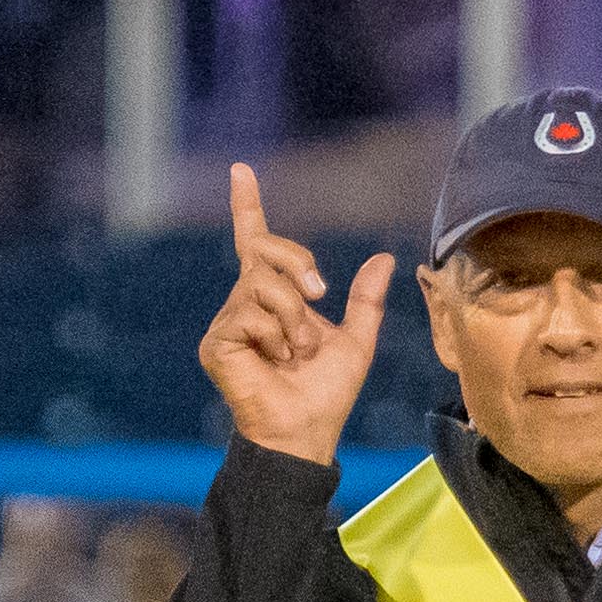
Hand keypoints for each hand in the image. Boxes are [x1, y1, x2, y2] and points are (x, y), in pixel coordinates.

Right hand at [198, 166, 394, 467]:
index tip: (241, 170)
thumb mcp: (357, 341)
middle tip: (319, 294)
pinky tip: (276, 360)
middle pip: (263, 250)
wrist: (305, 431)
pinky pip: (250, 314)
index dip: (248, 206)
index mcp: (274, 299)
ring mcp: (229, 323)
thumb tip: (383, 258)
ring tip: (297, 350)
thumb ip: (366, 301)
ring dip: (293, 315)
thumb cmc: (326, 394)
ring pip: (261, 283)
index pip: (256, 243)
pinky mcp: (217, 343)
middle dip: (297, 261)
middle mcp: (246, 304)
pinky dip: (275, 335)